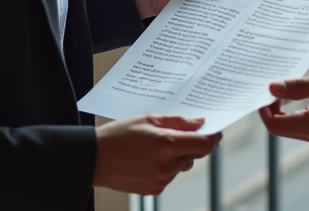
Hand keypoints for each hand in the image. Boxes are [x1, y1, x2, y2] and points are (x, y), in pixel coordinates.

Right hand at [94, 114, 221, 194]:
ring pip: (183, 165)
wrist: (93, 159)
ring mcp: (162, 179)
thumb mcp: (148, 119)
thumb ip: (177, 121)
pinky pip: (170, 175)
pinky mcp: (154, 189)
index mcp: (168, 144)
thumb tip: (199, 123)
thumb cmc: (118, 135)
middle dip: (192, 143)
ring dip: (179, 155)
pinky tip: (150, 158)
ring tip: (158, 145)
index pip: (204, 143)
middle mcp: (168, 165)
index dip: (213, 136)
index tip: (214, 130)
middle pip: (195, 154)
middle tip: (181, 132)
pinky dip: (167, 166)